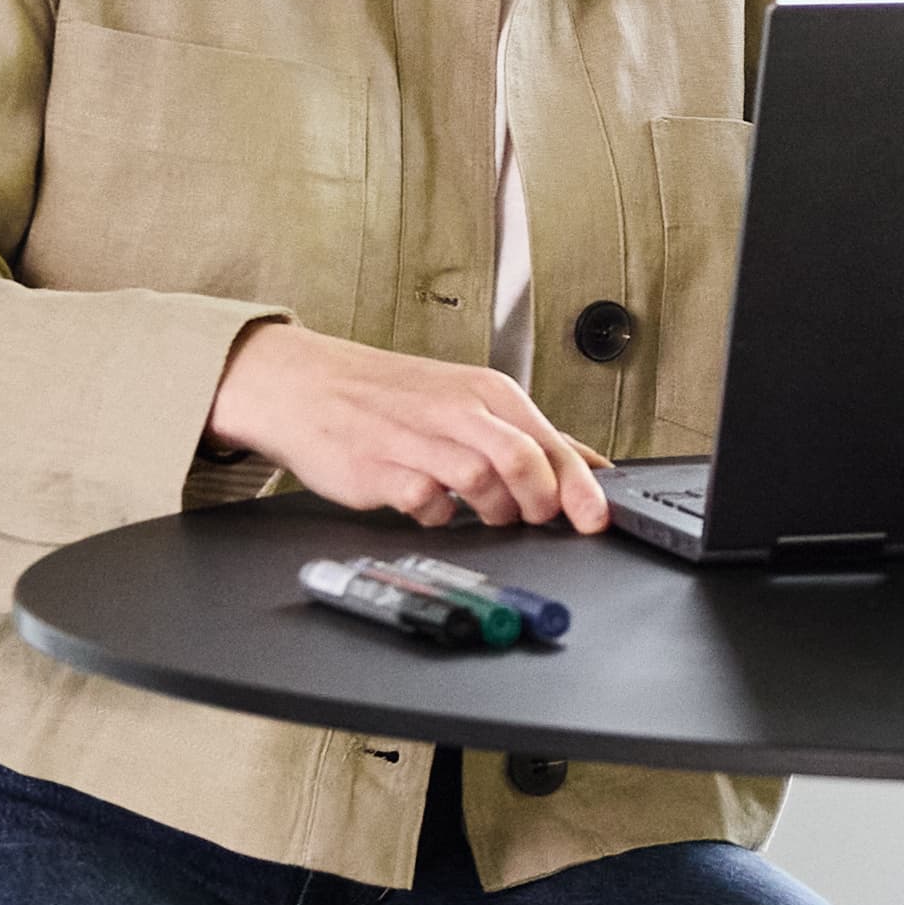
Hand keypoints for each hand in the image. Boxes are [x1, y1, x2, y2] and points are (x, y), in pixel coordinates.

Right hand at [209, 319, 613, 532]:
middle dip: (540, 502)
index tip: (596, 519)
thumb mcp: (467, 401)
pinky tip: (435, 508)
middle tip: (534, 518)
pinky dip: (440, 516)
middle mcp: (455, 410)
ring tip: (487, 513)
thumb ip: (528, 436)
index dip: (580, 487)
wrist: (307, 385)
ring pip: (481, 481)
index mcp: (485, 391)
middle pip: (523, 460)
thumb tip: (591, 467)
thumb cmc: (391, 397)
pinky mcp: (379, 469)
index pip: (549, 440)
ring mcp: (415, 439)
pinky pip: (427, 504)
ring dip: (494, 510)